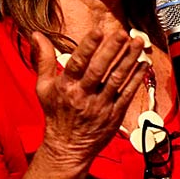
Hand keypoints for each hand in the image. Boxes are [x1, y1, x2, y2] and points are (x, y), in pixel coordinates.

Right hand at [31, 29, 146, 166]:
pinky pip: (127, 93)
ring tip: (138, 42)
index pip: (77, 63)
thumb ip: (44, 59)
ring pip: (117, 79)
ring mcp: (101, 106)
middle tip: (122, 33)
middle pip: (99, 70)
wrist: (68, 148)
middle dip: (111, 50)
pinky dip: (136, 78)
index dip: (87, 46)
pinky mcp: (114, 114)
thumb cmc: (56, 113)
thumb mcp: (43, 87)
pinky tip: (143, 63)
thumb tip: (36, 34)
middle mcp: (83, 96)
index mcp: (66, 87)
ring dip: (129, 60)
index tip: (98, 30)